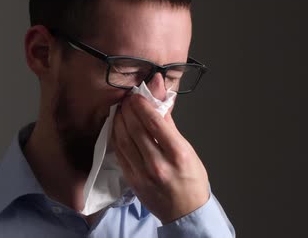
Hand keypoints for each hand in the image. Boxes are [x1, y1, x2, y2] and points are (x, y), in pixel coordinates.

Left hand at [111, 93, 209, 223]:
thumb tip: (160, 96)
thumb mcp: (187, 149)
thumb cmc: (191, 179)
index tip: (137, 94)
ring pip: (124, 139)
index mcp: (177, 153)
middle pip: (136, 129)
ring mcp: (143, 173)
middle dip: (129, 109)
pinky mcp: (132, 180)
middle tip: (127, 98)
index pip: (154, 122)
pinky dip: (116, 136)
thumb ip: (169, 123)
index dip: (143, 104)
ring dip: (119, 120)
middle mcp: (159, 163)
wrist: (185, 212)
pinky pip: (120, 153)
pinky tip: (117, 127)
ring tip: (121, 109)